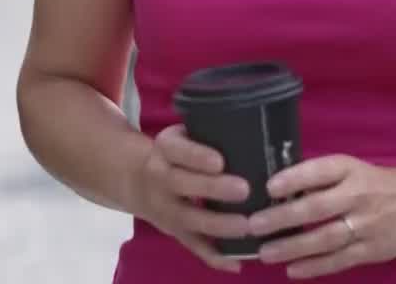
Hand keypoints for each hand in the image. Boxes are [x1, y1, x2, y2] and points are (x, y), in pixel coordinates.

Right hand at [123, 124, 256, 272]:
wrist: (135, 179)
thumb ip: (209, 135)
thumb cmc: (176, 153)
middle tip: (244, 190)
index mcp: (164, 149)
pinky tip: (236, 263)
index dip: (197, 157)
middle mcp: (160, 178)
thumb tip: (261, 132)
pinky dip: (214, 257)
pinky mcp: (173, 231)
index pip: (177, 150)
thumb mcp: (182, 135)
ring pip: (189, 219)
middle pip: (183, 184)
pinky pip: (193, 245)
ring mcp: (165, 208)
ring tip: (247, 227)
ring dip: (218, 225)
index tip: (219, 161)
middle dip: (213, 188)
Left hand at [246, 154, 395, 278]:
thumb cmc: (371, 183)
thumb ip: (317, 178)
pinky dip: (315, 267)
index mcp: (349, 170)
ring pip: (326, 238)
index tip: (269, 187)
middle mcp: (358, 196)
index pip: (320, 171)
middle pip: (318, 208)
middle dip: (284, 218)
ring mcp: (367, 225)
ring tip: (266, 253)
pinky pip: (340, 260)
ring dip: (293, 247)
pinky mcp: (373, 250)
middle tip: (255, 225)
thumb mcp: (348, 169)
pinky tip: (292, 270)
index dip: (294, 178)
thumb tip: (273, 190)